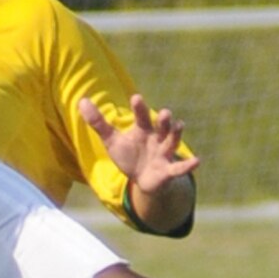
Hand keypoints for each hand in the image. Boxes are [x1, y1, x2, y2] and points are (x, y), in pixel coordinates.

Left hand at [79, 94, 198, 200]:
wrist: (142, 180)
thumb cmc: (129, 156)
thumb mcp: (112, 140)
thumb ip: (98, 122)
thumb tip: (81, 101)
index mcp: (143, 129)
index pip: (142, 116)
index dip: (139, 108)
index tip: (136, 98)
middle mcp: (157, 138)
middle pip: (162, 126)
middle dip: (164, 120)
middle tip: (164, 112)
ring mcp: (164, 153)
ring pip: (172, 142)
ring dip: (176, 134)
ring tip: (180, 124)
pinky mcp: (168, 170)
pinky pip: (180, 168)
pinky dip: (188, 165)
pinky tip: (198, 161)